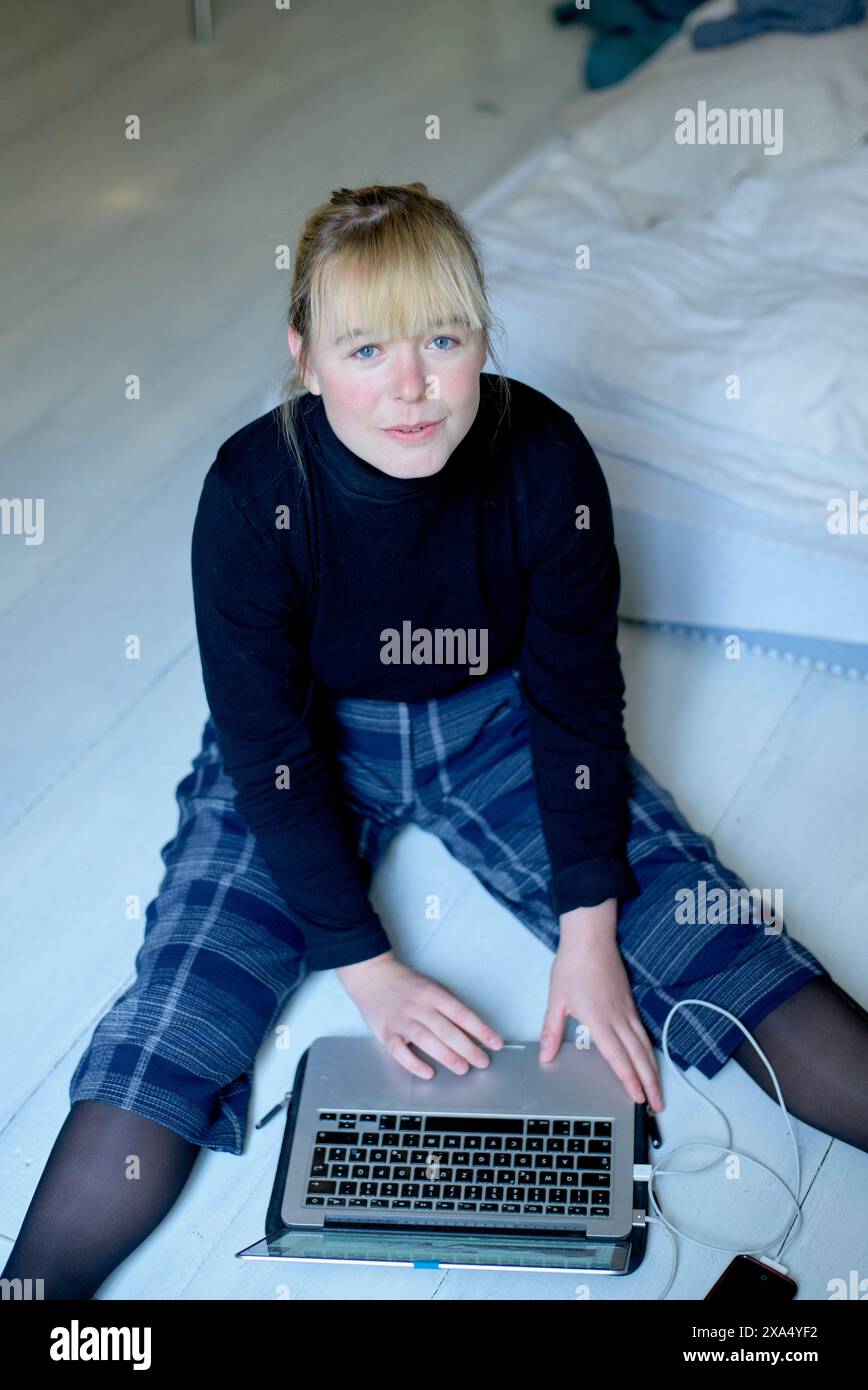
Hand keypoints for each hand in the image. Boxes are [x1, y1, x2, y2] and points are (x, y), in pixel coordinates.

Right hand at [336, 951, 503, 1079]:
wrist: (372, 976)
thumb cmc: (405, 983)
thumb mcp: (432, 986)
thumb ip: (448, 1005)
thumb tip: (471, 1030)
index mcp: (433, 994)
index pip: (462, 1014)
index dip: (480, 1030)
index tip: (495, 1043)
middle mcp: (418, 1007)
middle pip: (446, 1030)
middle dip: (467, 1048)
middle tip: (482, 1062)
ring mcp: (401, 1020)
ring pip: (426, 1040)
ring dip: (446, 1056)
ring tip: (463, 1068)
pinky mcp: (386, 1032)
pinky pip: (400, 1051)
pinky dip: (414, 1063)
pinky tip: (428, 1072)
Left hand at [540, 902, 664, 1111]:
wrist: (590, 937)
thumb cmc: (573, 965)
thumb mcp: (556, 999)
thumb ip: (552, 1030)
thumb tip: (545, 1055)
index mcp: (599, 1019)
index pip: (617, 1057)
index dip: (628, 1080)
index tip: (637, 1098)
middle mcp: (618, 1017)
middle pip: (639, 1056)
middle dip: (649, 1083)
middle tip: (657, 1105)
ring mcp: (627, 1010)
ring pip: (645, 1045)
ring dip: (653, 1070)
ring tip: (658, 1090)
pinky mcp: (629, 1003)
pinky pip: (643, 1032)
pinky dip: (649, 1050)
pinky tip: (650, 1060)